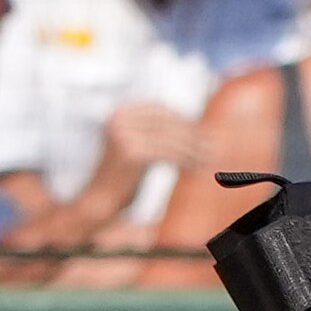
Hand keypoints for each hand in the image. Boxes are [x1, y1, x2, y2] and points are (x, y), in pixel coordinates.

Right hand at [98, 96, 213, 180]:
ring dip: (194, 147)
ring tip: (210, 156)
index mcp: (118, 112)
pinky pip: (168, 153)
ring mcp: (123, 134)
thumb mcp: (137, 146)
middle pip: (166, 121)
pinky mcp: (131, 152)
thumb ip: (156, 131)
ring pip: (170, 137)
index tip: (202, 129)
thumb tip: (194, 123)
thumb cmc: (121, 177)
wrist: (98, 201)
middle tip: (212, 143)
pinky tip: (197, 166)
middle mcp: (118, 119)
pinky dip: (187, 159)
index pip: (159, 109)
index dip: (183, 118)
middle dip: (192, 132)